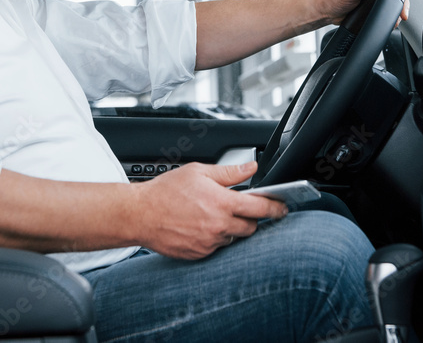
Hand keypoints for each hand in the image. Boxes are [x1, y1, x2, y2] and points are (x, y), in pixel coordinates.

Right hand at [134, 161, 287, 259]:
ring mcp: (209, 243)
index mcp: (222, 203)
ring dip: (230, 229)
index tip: (283, 207)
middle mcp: (218, 226)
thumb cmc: (166, 191)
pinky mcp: (199, 254)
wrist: (140, 214)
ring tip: (211, 215)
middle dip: (250, 218)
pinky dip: (215, 238)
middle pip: (251, 227)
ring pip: (233, 238)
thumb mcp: (199, 172)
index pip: (260, 208)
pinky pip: (217, 248)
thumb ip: (229, 172)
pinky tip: (200, 226)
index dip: (276, 207)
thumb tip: (251, 167)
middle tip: (237, 208)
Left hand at [319, 0, 409, 25]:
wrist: (326, 10)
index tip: (401, 7)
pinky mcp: (371, 7)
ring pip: (390, 4)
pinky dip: (386, 18)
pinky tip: (387, 24)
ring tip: (393, 23)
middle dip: (399, 6)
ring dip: (393, 13)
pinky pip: (383, 12)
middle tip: (400, 18)